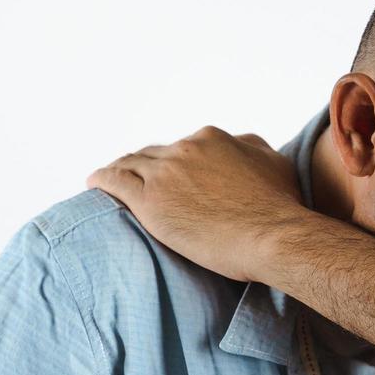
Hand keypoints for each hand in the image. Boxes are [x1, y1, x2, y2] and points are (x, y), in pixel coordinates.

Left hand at [86, 125, 306, 283]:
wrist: (273, 236)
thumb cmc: (280, 206)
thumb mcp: (276, 163)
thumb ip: (254, 149)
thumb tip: (242, 145)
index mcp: (211, 139)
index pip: (183, 147)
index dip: (176, 163)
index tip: (173, 177)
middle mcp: (185, 149)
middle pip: (154, 154)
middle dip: (147, 168)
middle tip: (141, 184)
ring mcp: (165, 173)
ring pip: (130, 164)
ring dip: (120, 171)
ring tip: (110, 181)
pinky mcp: (149, 201)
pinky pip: (113, 181)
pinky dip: (101, 180)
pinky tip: (94, 184)